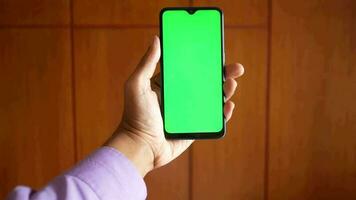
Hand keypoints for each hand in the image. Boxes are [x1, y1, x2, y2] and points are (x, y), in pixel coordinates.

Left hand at [105, 36, 243, 175]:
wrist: (140, 146)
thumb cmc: (135, 116)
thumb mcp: (137, 85)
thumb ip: (147, 63)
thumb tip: (156, 39)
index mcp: (169, 84)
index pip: (190, 68)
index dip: (205, 60)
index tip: (217, 51)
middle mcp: (181, 97)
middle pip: (206, 82)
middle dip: (222, 74)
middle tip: (236, 68)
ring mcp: (189, 112)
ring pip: (212, 99)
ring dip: (225, 91)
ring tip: (232, 84)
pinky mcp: (195, 127)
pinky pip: (212, 118)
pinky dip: (223, 113)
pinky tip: (228, 106)